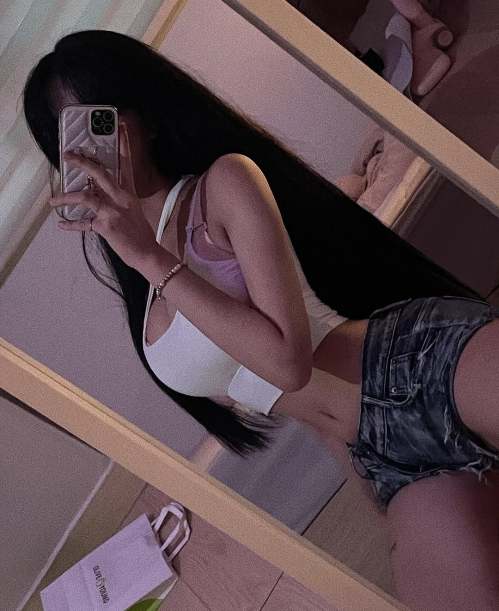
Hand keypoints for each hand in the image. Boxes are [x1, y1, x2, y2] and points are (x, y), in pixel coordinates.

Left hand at [48, 123, 159, 269]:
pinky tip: (61, 224)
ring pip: (85, 197)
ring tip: (53, 200)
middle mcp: (120, 198)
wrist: (147, 253)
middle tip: (68, 155)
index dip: (124, 146)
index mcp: (128, 194)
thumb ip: (116, 201)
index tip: (120, 126)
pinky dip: (71, 224)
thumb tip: (97, 195)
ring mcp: (112, 211)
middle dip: (82, 163)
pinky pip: (83, 223)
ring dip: (66, 197)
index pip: (126, 165)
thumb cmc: (140, 234)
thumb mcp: (133, 212)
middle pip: (100, 174)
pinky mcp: (105, 225)